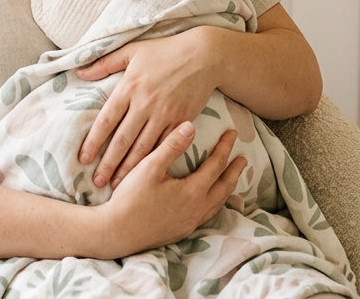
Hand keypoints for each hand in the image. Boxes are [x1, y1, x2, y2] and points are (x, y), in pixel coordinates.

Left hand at [76, 30, 219, 187]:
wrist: (204, 55)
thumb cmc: (165, 51)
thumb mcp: (132, 50)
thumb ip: (104, 63)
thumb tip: (79, 73)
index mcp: (129, 87)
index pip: (106, 120)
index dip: (93, 141)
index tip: (83, 158)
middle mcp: (144, 103)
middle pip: (122, 140)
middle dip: (108, 164)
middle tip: (97, 182)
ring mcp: (164, 114)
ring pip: (143, 148)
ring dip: (129, 168)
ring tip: (117, 185)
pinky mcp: (181, 121)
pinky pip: (165, 146)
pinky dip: (154, 161)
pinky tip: (146, 173)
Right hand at [92, 122, 245, 256]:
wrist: (117, 233)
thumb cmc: (131, 198)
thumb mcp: (149, 167)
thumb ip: (171, 146)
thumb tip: (190, 126)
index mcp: (193, 192)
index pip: (216, 165)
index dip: (224, 148)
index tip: (232, 133)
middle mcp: (197, 209)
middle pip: (223, 187)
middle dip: (234, 171)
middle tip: (242, 159)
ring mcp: (190, 223)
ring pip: (217, 204)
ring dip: (226, 189)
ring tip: (230, 179)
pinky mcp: (181, 231)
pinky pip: (206, 215)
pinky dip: (214, 204)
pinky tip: (207, 201)